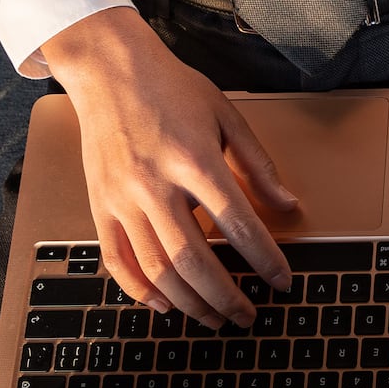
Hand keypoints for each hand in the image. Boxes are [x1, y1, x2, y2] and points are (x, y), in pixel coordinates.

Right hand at [39, 7, 297, 328]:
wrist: (109, 69)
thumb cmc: (173, 89)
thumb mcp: (227, 116)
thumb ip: (258, 166)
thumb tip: (289, 206)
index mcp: (194, 160)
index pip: (238, 224)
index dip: (264, 260)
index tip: (282, 282)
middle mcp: (155, 184)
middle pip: (194, 260)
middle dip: (227, 297)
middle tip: (249, 316)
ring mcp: (122, 198)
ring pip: (156, 269)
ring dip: (189, 303)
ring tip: (215, 318)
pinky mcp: (98, 206)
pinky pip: (116, 261)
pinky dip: (140, 291)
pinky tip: (166, 305)